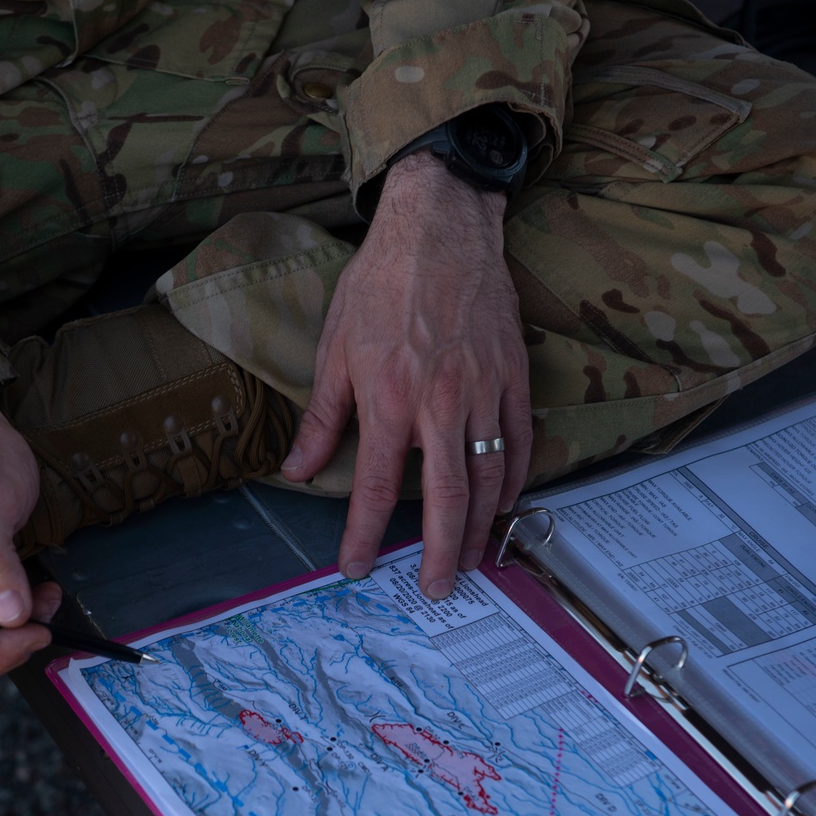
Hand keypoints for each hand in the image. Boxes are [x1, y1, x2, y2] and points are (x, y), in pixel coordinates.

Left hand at [281, 151, 532, 597]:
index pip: (373, 486)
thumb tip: (297, 470)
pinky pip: (518, 443)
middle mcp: (439, 404)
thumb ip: (322, 419)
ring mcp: (484, 392)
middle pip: (446, 499)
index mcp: (389, 398)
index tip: (353, 567)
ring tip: (468, 559)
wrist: (441, 227)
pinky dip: (514, 481)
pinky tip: (503, 505)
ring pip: (489, 479)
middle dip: (438, 552)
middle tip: (434, 588)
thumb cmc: (382, 284)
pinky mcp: (513, 377)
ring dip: (479, 528)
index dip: (361, 534)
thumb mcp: (335, 350)